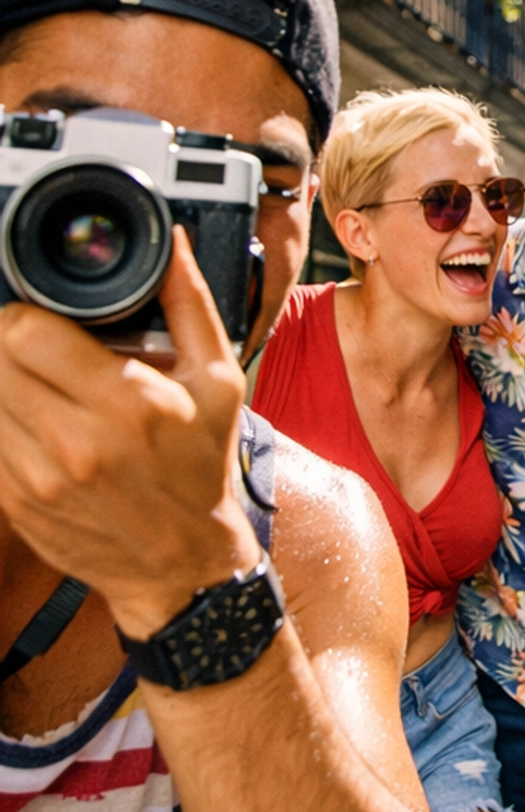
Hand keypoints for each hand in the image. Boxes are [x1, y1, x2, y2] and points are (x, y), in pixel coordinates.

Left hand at [0, 228, 259, 637]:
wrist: (183, 565)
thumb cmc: (201, 470)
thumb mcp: (216, 382)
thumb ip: (189, 305)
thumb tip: (171, 245)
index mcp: (128, 403)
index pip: (26, 330)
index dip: (28, 314)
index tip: (46, 319)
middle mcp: (77, 442)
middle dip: (11, 341)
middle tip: (41, 350)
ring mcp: (39, 476)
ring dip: (6, 383)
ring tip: (42, 389)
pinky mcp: (16, 502)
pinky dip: (4, 422)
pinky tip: (37, 425)